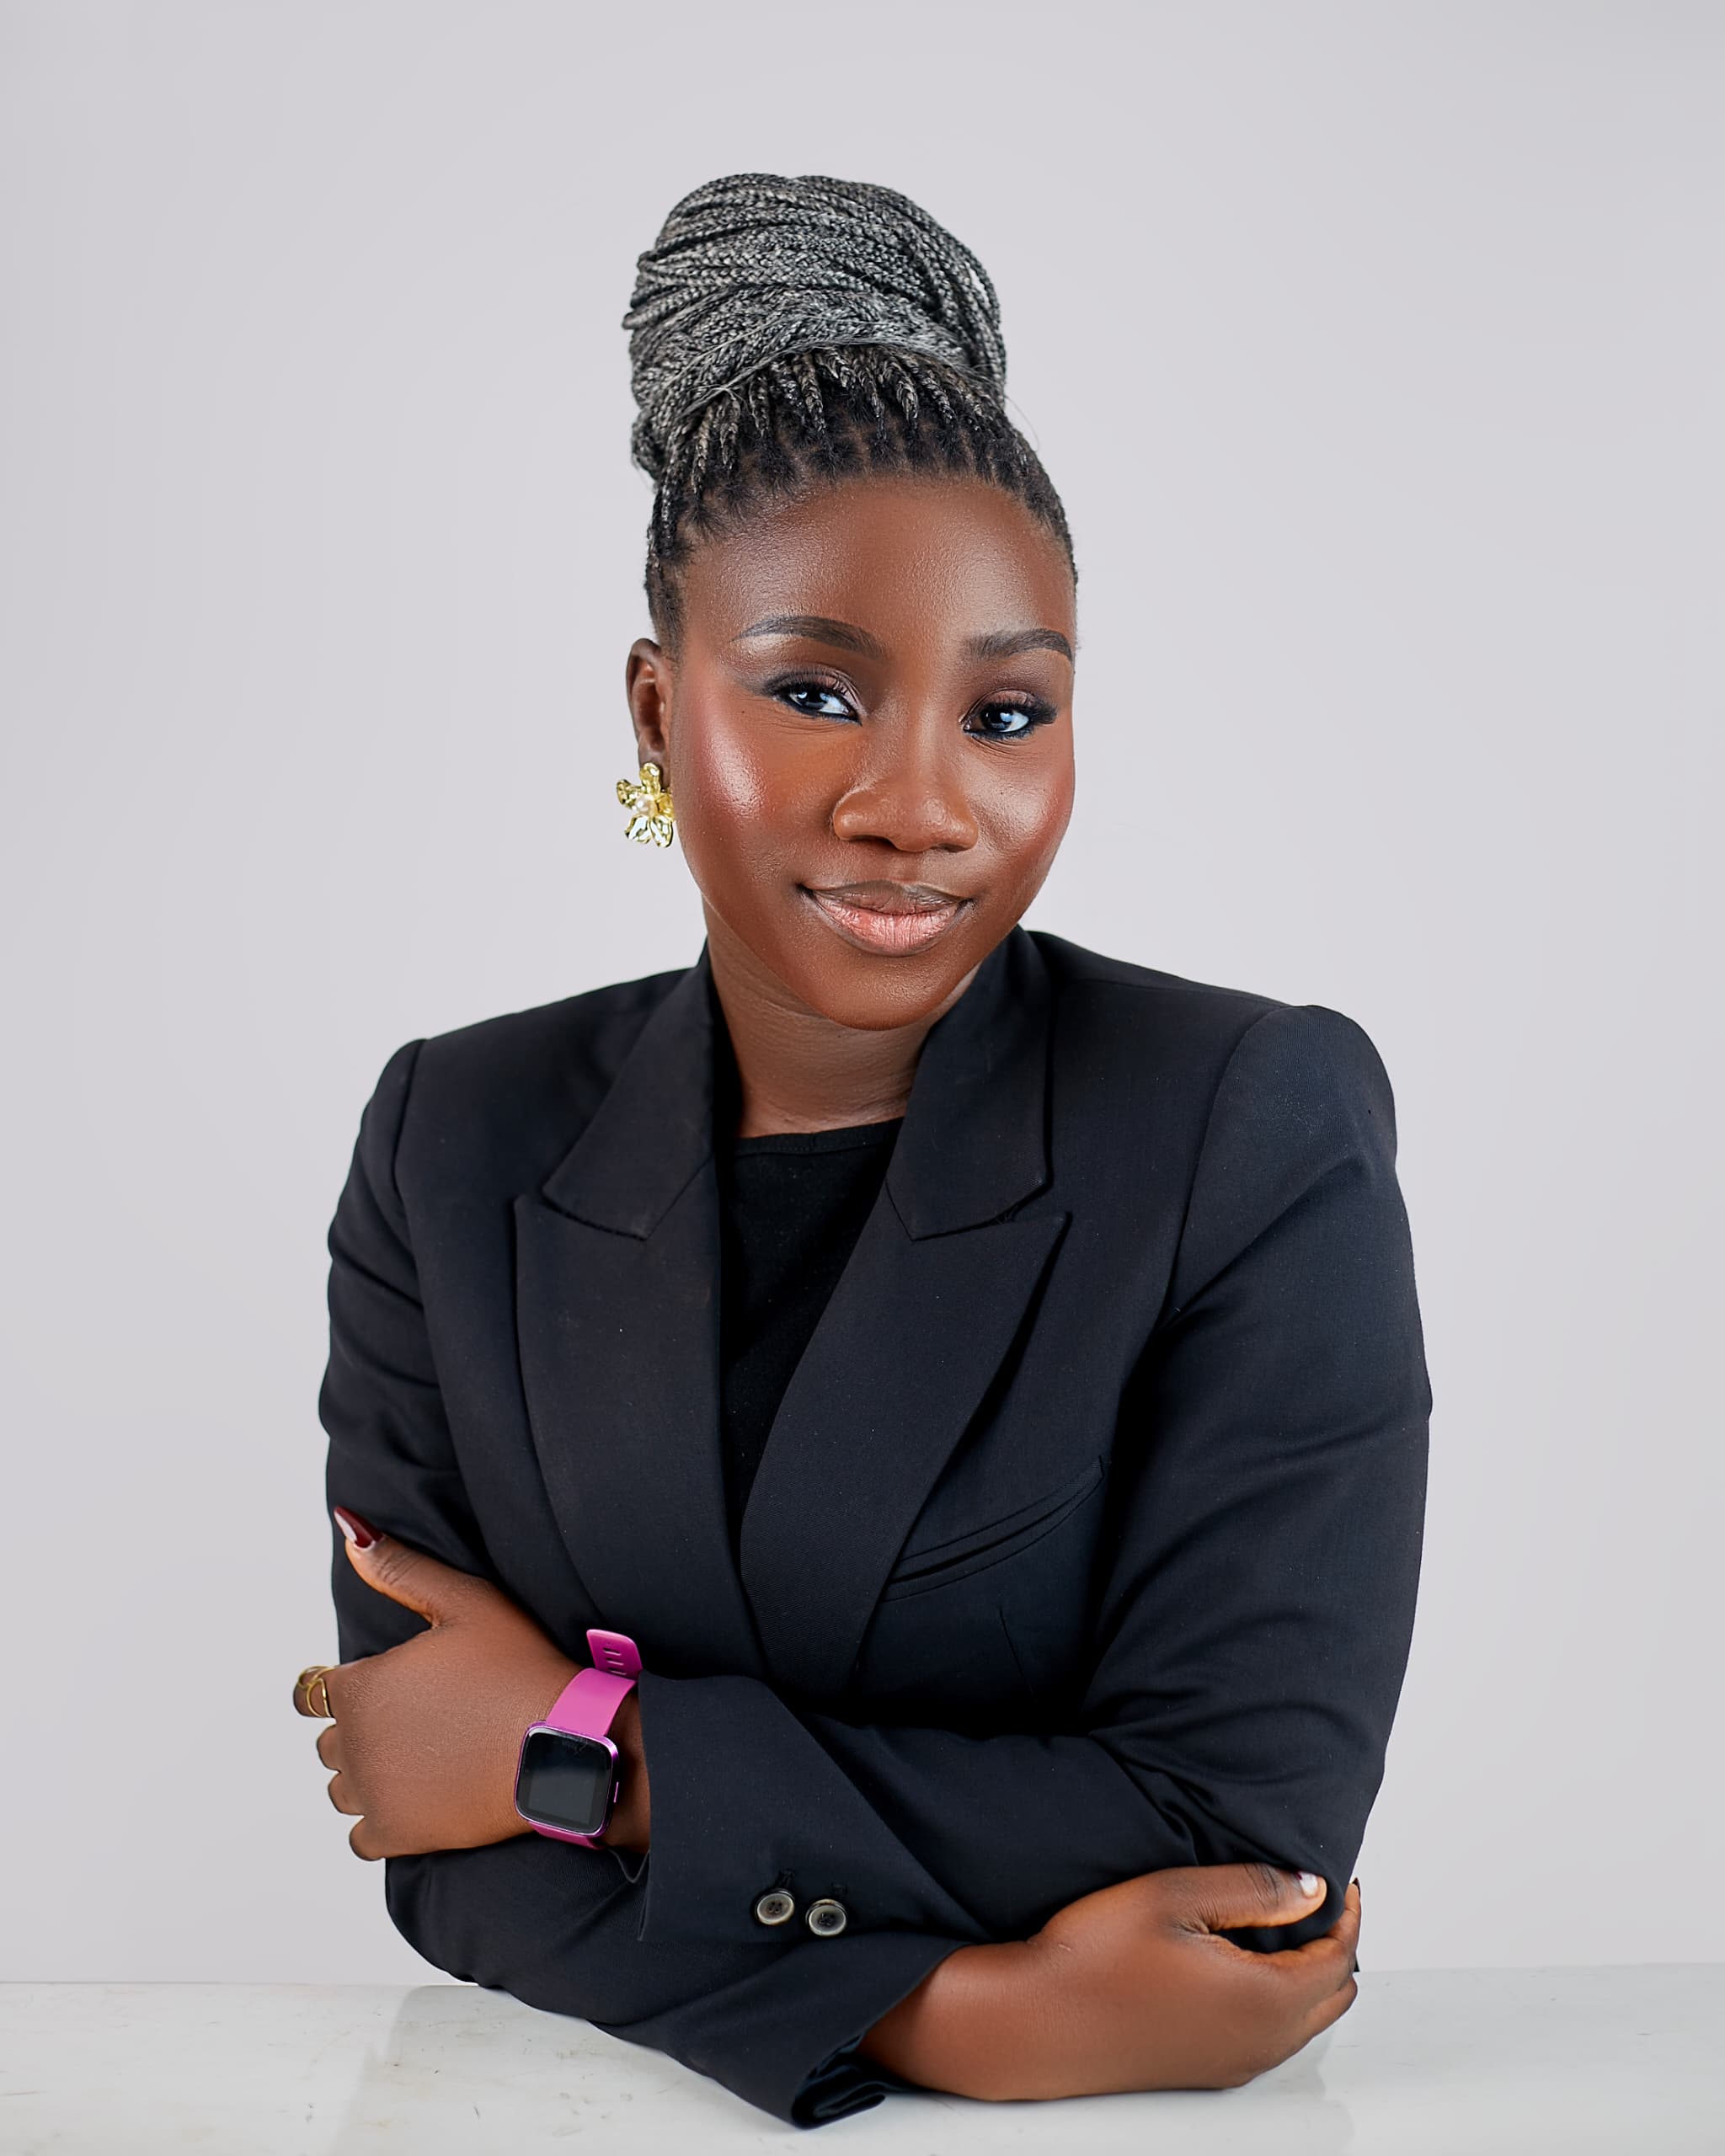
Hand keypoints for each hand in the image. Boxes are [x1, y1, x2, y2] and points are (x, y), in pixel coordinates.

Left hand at [294, 1511, 580, 1858]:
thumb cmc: (519, 1666)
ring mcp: (374, 1792)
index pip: (313, 1691)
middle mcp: (355, 1743)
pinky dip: (378, 1820)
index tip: (383, 1685)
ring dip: (367, 1772)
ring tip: (420, 1756)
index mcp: (361, 1687)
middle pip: (329, 1739)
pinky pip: (359, 1836)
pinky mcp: (398, 1833)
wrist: (565, 1743)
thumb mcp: (465, 1601)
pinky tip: (416, 1797)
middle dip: (360, 1727)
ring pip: (342, 1785)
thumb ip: (399, 1568)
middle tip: (414, 1718)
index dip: (344, 1684)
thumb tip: (348, 1529)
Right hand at [862, 1863, 1359, 2099]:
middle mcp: (1259, 2041)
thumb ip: (1252, 1889)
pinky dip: (1281, 1997)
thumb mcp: (1172, 1895)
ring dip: (1308, 1971)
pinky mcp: (1209, 2069)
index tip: (1339, 1875)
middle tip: (1314, 1895)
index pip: (1339, 1955)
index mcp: (1262, 1999)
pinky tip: (1243, 1962)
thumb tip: (1310, 1889)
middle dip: (1334, 1940)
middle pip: (1334, 1993)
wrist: (1037, 2022)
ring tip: (1281, 1920)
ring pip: (1306, 2019)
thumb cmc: (1093, 1956)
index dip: (1346, 1911)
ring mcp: (1235, 2061)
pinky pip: (1273, 2036)